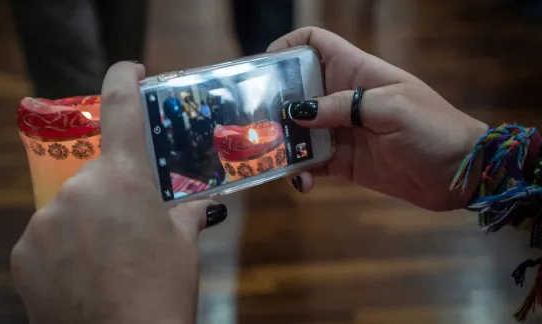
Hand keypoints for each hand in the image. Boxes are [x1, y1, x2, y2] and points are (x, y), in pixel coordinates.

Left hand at [10, 62, 227, 323]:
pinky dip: (65, 247)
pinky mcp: (24, 252)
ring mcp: (45, 220)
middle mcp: (78, 188)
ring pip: (71, 206)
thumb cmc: (163, 289)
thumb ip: (182, 212)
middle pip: (97, 173)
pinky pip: (48, 237)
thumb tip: (192, 206)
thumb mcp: (183, 244)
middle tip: (135, 223)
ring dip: (89, 221)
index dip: (124, 77)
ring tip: (110, 257)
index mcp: (123, 177)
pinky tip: (84, 274)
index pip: (121, 106)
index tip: (131, 69)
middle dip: (116, 190)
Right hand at [269, 27, 487, 210]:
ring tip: (269, 157)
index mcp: (355, 72)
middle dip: (273, 102)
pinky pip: (311, 162)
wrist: (458, 173)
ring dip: (282, 142)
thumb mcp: (391, 108)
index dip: (288, 47)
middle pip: (296, 89)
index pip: (315, 44)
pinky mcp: (342, 161)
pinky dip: (301, 171)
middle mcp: (341, 98)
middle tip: (254, 122)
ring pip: (298, 129)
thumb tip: (297, 112)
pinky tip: (302, 182)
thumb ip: (343, 107)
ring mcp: (339, 130)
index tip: (265, 68)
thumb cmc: (433, 128)